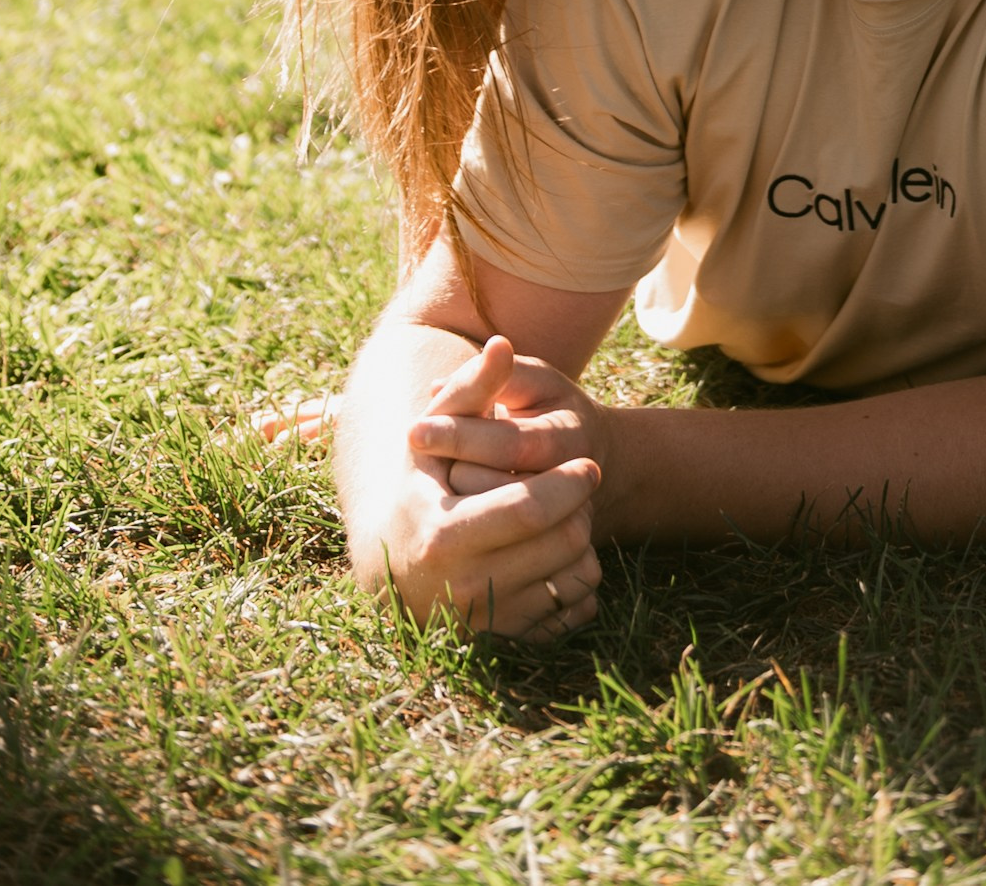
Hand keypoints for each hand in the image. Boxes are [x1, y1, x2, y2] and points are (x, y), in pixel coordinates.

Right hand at [373, 335, 603, 639]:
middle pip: (557, 545)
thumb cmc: (422, 484)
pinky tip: (562, 556)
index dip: (567, 485)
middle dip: (578, 513)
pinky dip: (578, 585)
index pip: (528, 510)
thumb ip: (471, 388)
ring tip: (570, 518)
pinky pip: (568, 616)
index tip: (589, 466)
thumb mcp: (436, 435)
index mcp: (440, 533)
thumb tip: (501, 342)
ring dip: (581, 546)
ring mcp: (479, 623)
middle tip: (581, 490)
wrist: (395, 560)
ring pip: (568, 582)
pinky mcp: (499, 643)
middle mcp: (457, 588)